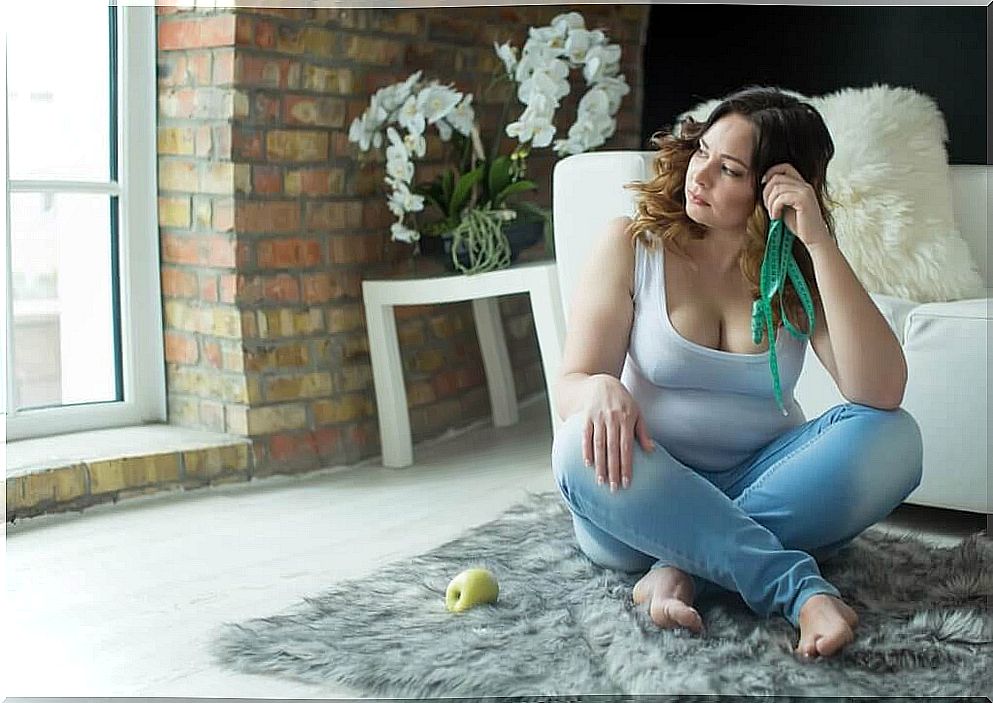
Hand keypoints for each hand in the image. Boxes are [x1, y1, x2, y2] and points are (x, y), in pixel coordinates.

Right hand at [582, 375, 654, 491]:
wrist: (600, 382)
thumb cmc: (622, 401)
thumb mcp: (636, 412)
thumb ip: (642, 431)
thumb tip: (651, 450)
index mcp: (626, 419)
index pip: (627, 447)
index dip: (626, 466)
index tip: (627, 482)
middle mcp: (612, 420)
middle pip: (613, 449)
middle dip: (613, 470)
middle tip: (613, 488)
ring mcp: (597, 418)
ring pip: (599, 445)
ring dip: (600, 465)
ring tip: (600, 481)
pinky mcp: (585, 417)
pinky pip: (585, 436)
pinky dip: (586, 450)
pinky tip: (588, 464)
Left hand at [761, 164, 831, 250]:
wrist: (814, 238)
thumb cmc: (799, 225)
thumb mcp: (786, 206)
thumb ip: (778, 195)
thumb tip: (763, 186)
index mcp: (801, 184)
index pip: (784, 167)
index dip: (771, 173)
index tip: (764, 186)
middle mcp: (804, 185)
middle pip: (777, 177)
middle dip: (766, 192)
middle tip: (768, 207)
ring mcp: (805, 191)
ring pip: (777, 187)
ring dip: (770, 202)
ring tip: (773, 213)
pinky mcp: (803, 200)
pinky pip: (781, 197)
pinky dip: (774, 208)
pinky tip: (776, 217)